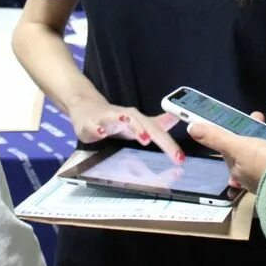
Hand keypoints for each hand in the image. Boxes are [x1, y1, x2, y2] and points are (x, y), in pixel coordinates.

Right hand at [66, 99, 183, 163]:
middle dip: (149, 132)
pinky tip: (101, 132)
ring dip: (131, 126)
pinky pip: (93, 125)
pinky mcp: (90, 123)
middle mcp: (124, 116)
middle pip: (139, 122)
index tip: (179, 158)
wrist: (86, 107)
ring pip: (119, 119)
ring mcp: (107, 118)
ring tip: (142, 137)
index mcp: (137, 119)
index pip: (156, 131)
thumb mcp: (138, 123)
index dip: (169, 144)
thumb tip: (177, 119)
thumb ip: (157, 124)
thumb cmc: (115, 119)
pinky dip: (97, 128)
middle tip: (157, 142)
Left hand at [187, 111, 265, 193]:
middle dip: (252, 130)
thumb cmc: (264, 162)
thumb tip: (191, 128)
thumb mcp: (238, 146)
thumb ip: (216, 137)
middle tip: (258, 116)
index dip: (232, 132)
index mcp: (237, 170)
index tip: (238, 118)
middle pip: (248, 148)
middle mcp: (251, 175)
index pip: (229, 149)